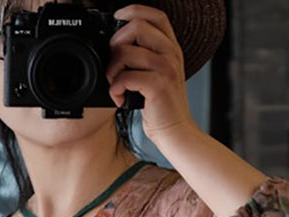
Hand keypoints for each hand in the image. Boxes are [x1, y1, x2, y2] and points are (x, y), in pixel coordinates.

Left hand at [107, 4, 196, 145]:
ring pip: (126, 52)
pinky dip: (115, 89)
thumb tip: (118, 46)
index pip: (156, 16)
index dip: (134, 11)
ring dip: (112, 69)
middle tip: (114, 65)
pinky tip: (120, 99)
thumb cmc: (162, 107)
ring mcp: (166, 69)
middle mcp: (171, 54)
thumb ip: (146, 57)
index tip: (117, 19)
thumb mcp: (159, 75)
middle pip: (136, 27)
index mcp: (171, 48)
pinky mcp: (157, 86)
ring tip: (116, 85)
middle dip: (116, 44)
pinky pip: (125, 77)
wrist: (176, 132)